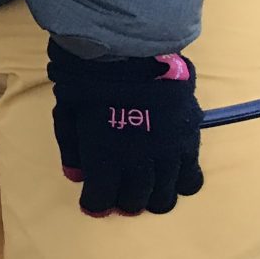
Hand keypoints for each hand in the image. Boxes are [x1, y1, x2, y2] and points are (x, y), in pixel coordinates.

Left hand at [48, 40, 203, 216]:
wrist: (129, 53)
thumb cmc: (89, 81)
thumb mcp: (67, 114)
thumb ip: (72, 149)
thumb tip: (76, 176)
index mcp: (105, 159)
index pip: (101, 201)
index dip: (95, 205)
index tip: (92, 202)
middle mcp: (140, 165)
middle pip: (135, 202)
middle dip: (122, 202)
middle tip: (117, 193)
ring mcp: (168, 155)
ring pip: (165, 197)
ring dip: (151, 198)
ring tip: (143, 188)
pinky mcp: (190, 142)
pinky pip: (192, 179)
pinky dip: (179, 184)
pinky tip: (170, 176)